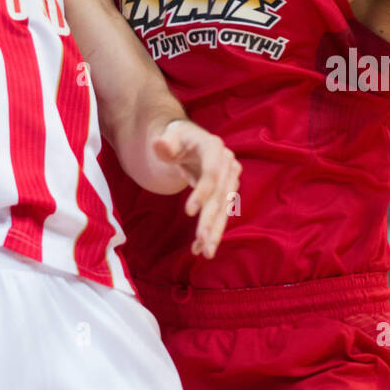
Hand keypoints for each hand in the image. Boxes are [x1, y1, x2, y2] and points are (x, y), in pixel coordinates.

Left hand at [151, 119, 240, 258]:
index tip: (188, 213)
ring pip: (224, 209)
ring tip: (205, 252)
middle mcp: (227, 163)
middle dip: (211, 220)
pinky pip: (220, 214)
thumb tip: (160, 145)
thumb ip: (165, 143)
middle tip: (202, 242)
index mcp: (214, 147)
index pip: (211, 173)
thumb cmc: (177, 138)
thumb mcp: (169, 137)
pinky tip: (200, 247)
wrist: (189, 142)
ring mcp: (230, 178)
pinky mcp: (227, 192)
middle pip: (220, 195)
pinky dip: (211, 230)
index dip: (202, 192)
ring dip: (215, 231)